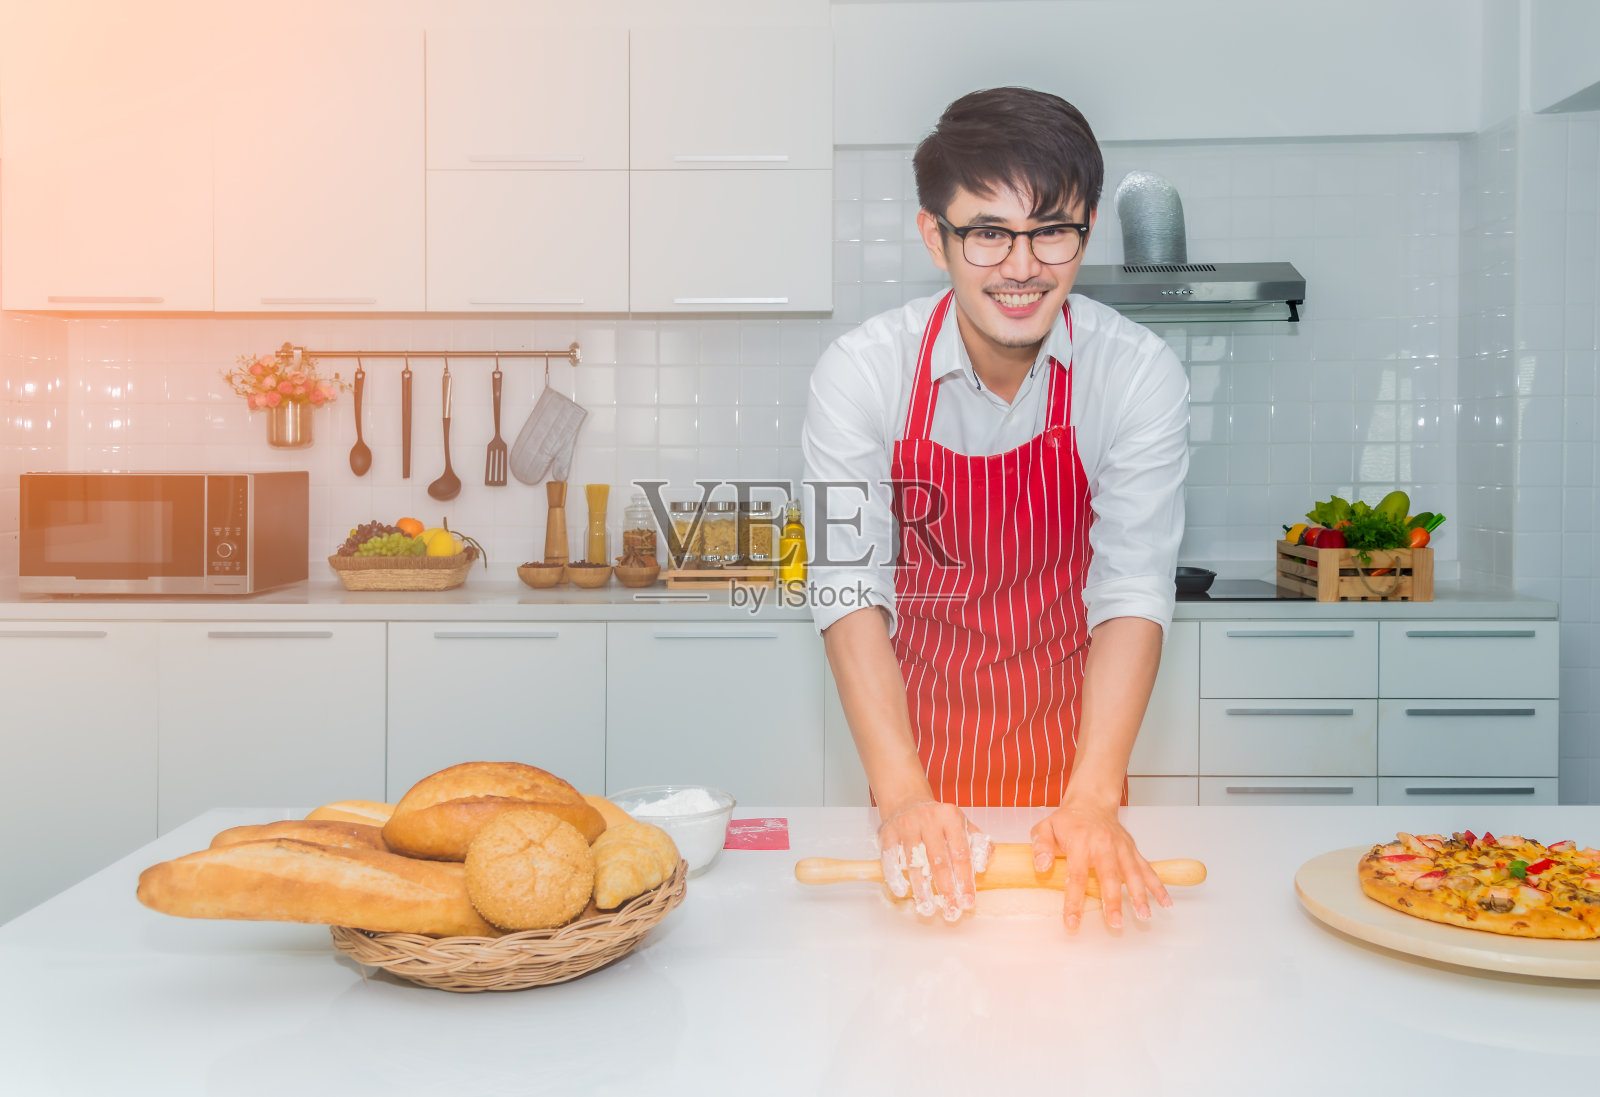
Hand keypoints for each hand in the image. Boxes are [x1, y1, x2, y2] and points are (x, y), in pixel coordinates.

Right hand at [876, 800, 992, 921]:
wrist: (906, 800)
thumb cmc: (938, 820)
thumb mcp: (963, 824)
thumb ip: (978, 844)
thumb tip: (982, 866)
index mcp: (950, 817)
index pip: (960, 853)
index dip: (965, 880)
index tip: (968, 903)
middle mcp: (928, 819)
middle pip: (938, 861)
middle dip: (945, 890)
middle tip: (951, 912)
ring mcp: (906, 825)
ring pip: (913, 862)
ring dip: (921, 889)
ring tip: (928, 909)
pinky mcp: (887, 832)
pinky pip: (890, 858)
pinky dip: (895, 876)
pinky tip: (902, 892)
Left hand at [1030, 802, 1171, 930]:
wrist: (1091, 803)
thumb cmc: (1067, 821)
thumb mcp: (1045, 828)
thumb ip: (1040, 846)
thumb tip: (1041, 867)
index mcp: (1080, 842)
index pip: (1076, 875)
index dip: (1074, 901)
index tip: (1073, 922)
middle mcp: (1103, 844)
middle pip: (1109, 876)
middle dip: (1113, 901)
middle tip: (1115, 923)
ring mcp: (1121, 848)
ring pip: (1132, 873)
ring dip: (1139, 895)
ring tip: (1143, 916)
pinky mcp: (1132, 850)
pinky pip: (1147, 868)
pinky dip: (1158, 885)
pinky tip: (1165, 903)